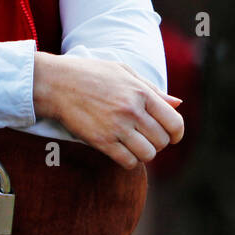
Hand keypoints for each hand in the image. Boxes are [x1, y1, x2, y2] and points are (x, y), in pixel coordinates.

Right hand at [32, 51, 183, 168]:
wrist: (57, 83)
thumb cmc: (91, 74)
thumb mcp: (124, 72)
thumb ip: (152, 89)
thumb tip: (178, 103)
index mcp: (141, 92)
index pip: (174, 122)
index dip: (177, 134)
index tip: (172, 137)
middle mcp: (132, 110)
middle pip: (162, 141)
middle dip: (158, 142)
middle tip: (145, 137)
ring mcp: (117, 127)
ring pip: (148, 154)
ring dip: (144, 153)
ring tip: (134, 144)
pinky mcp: (102, 141)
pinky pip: (128, 162)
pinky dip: (129, 161)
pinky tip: (122, 151)